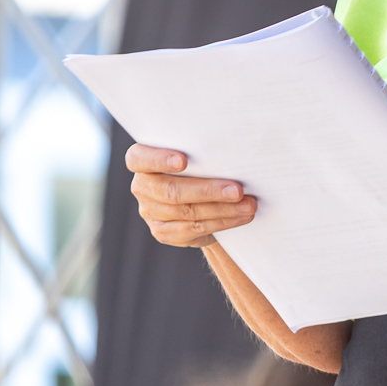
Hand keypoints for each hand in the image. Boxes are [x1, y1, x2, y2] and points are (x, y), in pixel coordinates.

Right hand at [127, 144, 257, 247]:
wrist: (205, 199)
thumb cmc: (205, 165)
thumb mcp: (201, 155)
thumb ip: (205, 153)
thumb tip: (238, 153)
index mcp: (143, 161)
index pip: (138, 158)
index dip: (158, 159)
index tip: (182, 161)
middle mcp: (142, 186)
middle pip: (171, 190)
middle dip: (208, 191)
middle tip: (238, 190)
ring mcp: (150, 211)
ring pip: (186, 211)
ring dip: (223, 209)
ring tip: (248, 205)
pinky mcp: (163, 232)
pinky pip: (193, 229)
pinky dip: (222, 222)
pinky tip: (241, 217)